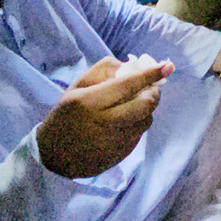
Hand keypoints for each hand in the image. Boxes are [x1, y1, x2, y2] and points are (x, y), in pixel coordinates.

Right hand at [36, 56, 171, 178]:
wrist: (53, 155)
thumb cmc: (66, 115)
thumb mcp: (76, 86)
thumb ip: (103, 70)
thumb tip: (130, 65)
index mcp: (90, 102)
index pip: (127, 85)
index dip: (150, 74)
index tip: (167, 66)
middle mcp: (104, 123)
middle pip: (145, 105)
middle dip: (154, 91)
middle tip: (151, 86)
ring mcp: (114, 142)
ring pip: (146, 120)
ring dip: (146, 109)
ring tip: (133, 104)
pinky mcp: (120, 155)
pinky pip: (139, 135)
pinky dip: (137, 124)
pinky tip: (124, 122)